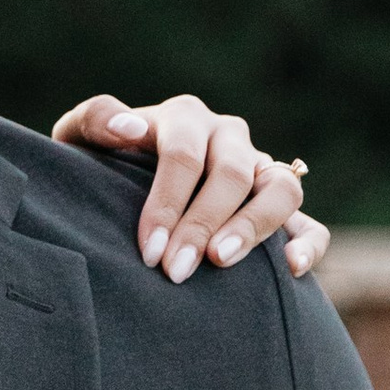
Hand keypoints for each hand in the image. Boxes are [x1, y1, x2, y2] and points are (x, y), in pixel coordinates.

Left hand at [52, 92, 330, 286]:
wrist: (117, 188)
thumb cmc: (98, 167)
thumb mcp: (81, 140)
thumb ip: (95, 121)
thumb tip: (129, 129)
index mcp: (183, 118)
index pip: (183, 154)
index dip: (167, 202)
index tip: (149, 251)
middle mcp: (227, 137)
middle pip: (231, 173)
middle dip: (202, 224)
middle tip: (176, 271)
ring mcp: (259, 168)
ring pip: (280, 188)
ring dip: (254, 226)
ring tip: (221, 262)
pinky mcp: (280, 205)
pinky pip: (309, 220)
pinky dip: (308, 242)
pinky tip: (291, 269)